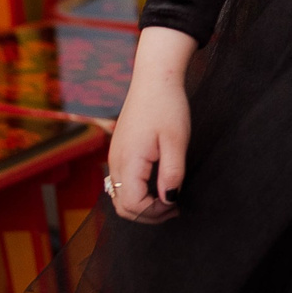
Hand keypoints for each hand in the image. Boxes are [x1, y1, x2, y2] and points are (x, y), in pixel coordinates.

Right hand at [108, 28, 197, 221]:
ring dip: (142, 205)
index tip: (177, 204)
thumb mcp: (177, 140)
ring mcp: (114, 158)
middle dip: (148, 214)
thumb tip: (169, 199)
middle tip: (174, 207)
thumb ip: (172, 172)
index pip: (133, 205)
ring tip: (168, 198)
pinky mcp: (119, 152)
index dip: (155, 212)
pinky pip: (122, 183)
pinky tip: (157, 184)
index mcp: (128, 161)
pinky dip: (137, 192)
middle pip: (123, 207)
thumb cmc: (167, 105)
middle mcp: (115, 163)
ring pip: (120, 197)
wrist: (154, 78)